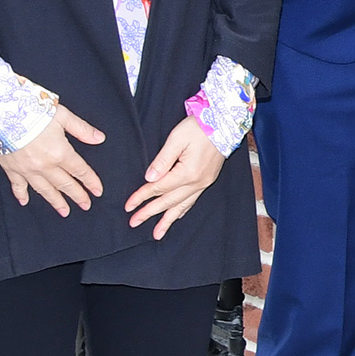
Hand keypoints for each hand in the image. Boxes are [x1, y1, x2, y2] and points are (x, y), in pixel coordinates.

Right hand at [0, 106, 105, 216]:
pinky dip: (21, 195)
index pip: (80, 171)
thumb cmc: (33, 111)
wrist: (3, 114)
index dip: (90, 181)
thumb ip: (82, 129)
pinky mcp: (11, 169)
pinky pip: (17, 186)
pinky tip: (25, 202)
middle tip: (86, 205)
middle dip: (77, 196)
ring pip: (45, 190)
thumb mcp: (63, 116)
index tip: (97, 191)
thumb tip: (99, 138)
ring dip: (55, 201)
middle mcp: (45, 165)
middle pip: (65, 184)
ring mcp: (27, 170)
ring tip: (64, 212)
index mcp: (60, 152)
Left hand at [125, 117, 226, 237]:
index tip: (128, 206)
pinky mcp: (208, 180)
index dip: (141, 197)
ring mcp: (204, 182)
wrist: (226, 122)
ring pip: (182, 206)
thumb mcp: (177, 138)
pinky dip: (182, 210)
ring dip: (167, 220)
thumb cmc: (200, 127)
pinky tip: (177, 217)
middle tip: (134, 222)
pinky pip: (193, 200)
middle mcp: (197, 182)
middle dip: (150, 213)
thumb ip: (162, 160)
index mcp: (188, 172)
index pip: (158, 188)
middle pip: (168, 201)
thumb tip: (149, 178)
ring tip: (157, 233)